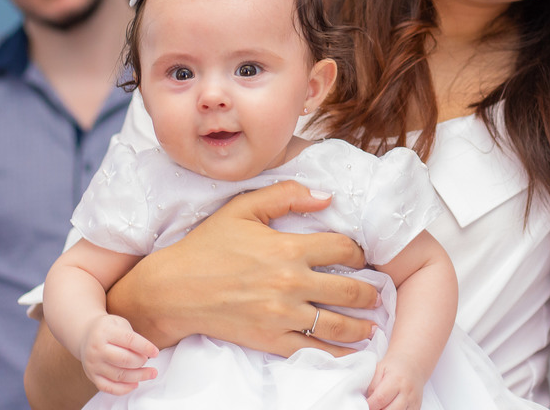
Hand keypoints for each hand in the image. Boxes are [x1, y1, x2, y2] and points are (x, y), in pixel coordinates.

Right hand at [79, 315, 158, 395]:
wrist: (85, 335)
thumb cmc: (108, 329)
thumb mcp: (120, 324)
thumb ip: (132, 337)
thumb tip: (147, 354)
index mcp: (105, 332)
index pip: (129, 340)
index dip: (145, 347)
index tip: (156, 352)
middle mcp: (97, 349)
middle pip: (124, 360)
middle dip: (141, 362)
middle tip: (148, 361)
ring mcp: (93, 364)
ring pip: (118, 375)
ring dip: (138, 376)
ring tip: (150, 373)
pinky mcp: (91, 376)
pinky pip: (108, 387)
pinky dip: (124, 389)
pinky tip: (135, 384)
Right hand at [108, 180, 379, 355]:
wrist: (173, 290)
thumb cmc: (207, 246)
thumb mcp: (243, 208)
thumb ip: (286, 195)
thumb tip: (326, 196)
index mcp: (289, 248)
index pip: (343, 249)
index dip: (358, 252)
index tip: (360, 257)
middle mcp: (291, 282)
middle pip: (350, 290)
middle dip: (370, 293)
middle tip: (377, 294)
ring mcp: (282, 314)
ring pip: (337, 325)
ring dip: (361, 326)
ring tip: (370, 326)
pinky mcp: (271, 340)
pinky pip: (313, 351)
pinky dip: (337, 354)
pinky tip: (350, 353)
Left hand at [366, 354, 426, 409]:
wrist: (413, 363)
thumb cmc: (394, 366)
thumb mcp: (380, 369)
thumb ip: (373, 385)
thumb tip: (367, 401)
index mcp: (396, 380)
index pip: (380, 399)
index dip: (369, 405)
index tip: (363, 405)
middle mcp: (407, 392)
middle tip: (372, 406)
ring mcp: (413, 401)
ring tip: (380, 406)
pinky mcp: (416, 407)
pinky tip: (390, 407)